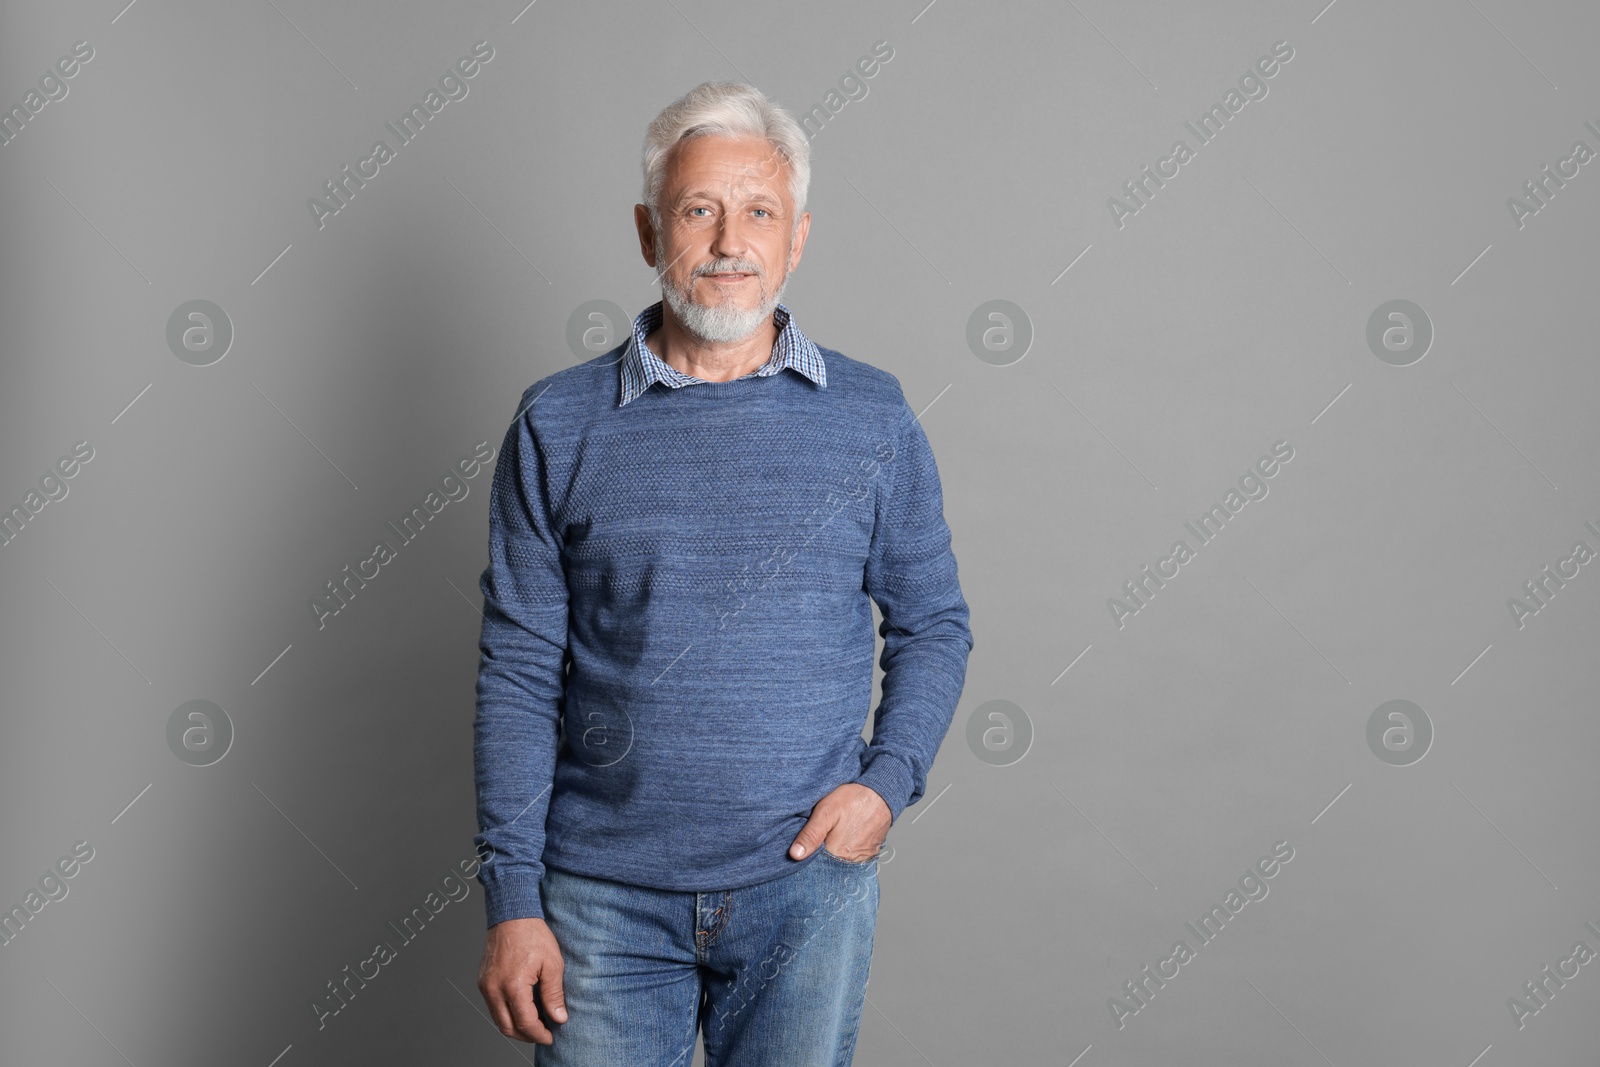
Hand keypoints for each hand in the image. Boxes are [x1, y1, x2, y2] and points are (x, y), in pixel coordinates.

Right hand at [478, 916, 567, 1043]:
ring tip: (534, 1024)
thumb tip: (559, 1017)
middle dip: (526, 1036)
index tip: (550, 1037)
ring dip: (515, 1027)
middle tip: (542, 1034)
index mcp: (513, 985)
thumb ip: (554, 994)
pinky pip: (493, 1006)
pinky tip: (521, 1010)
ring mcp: (486, 985)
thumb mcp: (552, 963)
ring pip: (498, 1019)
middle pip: (508, 1027)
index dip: (539, 1034)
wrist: (512, 915)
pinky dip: (506, 1014)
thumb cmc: (532, 935)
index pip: (525, 1023)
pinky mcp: (483, 981)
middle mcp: (494, 989)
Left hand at [789, 782, 891, 861]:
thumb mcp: (826, 811)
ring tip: (834, 834)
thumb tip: (795, 855)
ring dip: (833, 853)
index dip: (807, 853)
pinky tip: (844, 838)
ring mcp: (862, 859)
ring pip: (839, 862)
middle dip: (819, 855)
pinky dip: (845, 852)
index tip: (806, 842)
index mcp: (837, 852)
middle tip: (822, 834)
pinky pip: (852, 859)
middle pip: (827, 864)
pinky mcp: (868, 855)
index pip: (814, 864)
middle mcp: (851, 861)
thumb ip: (810, 834)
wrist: (881, 794)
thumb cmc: (853, 799)